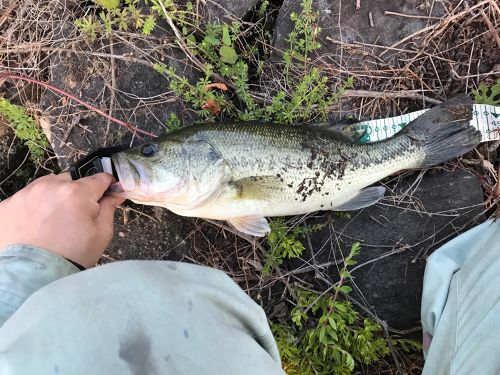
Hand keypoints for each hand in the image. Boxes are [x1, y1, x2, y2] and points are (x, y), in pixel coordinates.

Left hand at [0, 173, 123, 267]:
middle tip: (74, 215)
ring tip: (51, 222)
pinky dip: (32, 208)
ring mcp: (25, 195)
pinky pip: (25, 199)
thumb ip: (109, 207)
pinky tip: (34, 227)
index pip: (98, 178)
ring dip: (52, 197)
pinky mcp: (6, 205)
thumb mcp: (101, 233)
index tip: (107, 192)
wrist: (34, 278)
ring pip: (45, 186)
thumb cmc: (73, 256)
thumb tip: (115, 193)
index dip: (106, 185)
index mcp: (76, 193)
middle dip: (75, 193)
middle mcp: (49, 187)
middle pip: (69, 181)